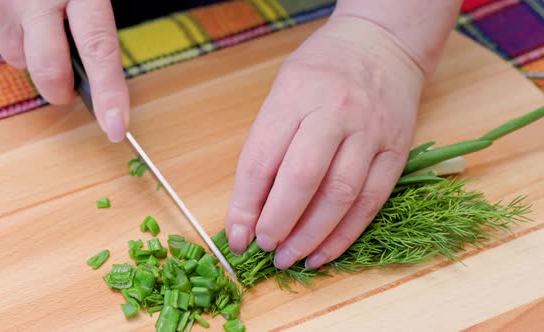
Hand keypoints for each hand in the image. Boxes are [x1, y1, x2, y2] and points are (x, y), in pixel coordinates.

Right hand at [0, 0, 128, 141]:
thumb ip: (95, 16)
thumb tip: (102, 68)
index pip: (99, 49)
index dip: (108, 94)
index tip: (115, 128)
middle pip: (48, 69)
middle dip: (59, 90)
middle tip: (68, 89)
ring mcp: (0, 0)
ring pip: (17, 58)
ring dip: (32, 56)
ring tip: (38, 27)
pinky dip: (6, 36)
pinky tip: (13, 15)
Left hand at [225, 17, 425, 269]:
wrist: (382, 43)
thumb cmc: (322, 69)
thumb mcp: (283, 91)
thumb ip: (268, 143)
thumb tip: (251, 206)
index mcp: (294, 96)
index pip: (261, 160)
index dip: (245, 205)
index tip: (237, 236)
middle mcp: (333, 113)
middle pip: (302, 180)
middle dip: (279, 224)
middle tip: (266, 249)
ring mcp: (369, 132)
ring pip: (340, 196)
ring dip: (312, 237)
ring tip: (292, 258)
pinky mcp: (396, 150)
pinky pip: (371, 201)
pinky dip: (346, 234)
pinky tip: (326, 252)